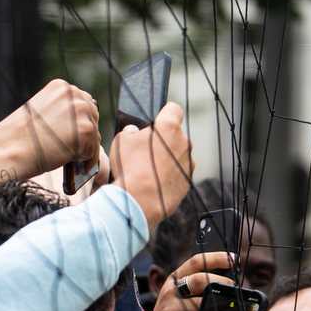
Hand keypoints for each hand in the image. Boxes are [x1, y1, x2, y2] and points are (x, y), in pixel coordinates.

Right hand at [0, 77, 100, 175]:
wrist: (9, 148)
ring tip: (75, 161)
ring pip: (94, 135)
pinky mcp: (86, 130)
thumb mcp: (41, 112)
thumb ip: (61, 112)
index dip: (79, 122)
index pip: (82, 103)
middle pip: (93, 117)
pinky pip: (94, 151)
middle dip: (86, 135)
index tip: (72, 136)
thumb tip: (81, 123)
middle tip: (76, 151)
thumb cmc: (20, 136)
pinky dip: (87, 161)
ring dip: (87, 149)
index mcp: (61, 87)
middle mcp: (74, 94)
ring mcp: (81, 111)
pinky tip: (76, 167)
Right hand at [110, 102, 193, 228]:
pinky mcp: (188, 181)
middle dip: (163, 140)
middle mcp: (184, 142)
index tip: (157, 120)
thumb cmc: (129, 168)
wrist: (140, 201)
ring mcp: (189, 163)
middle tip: (146, 151)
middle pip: (175, 135)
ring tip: (148, 170)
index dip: (164, 113)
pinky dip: (170, 175)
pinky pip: (179, 172)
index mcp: (169, 127)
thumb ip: (132, 131)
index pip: (173, 109)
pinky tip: (155, 182)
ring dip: (167, 159)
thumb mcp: (122, 140)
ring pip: (178, 155)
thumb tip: (135, 131)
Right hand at [151, 251, 236, 310]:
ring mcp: (171, 310)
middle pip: (199, 280)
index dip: (217, 258)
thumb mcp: (183, 293)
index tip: (235, 259)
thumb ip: (202, 285)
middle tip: (234, 289)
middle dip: (221, 282)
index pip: (196, 261)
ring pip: (201, 305)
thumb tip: (233, 285)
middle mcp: (171, 291)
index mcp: (176, 278)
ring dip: (221, 308)